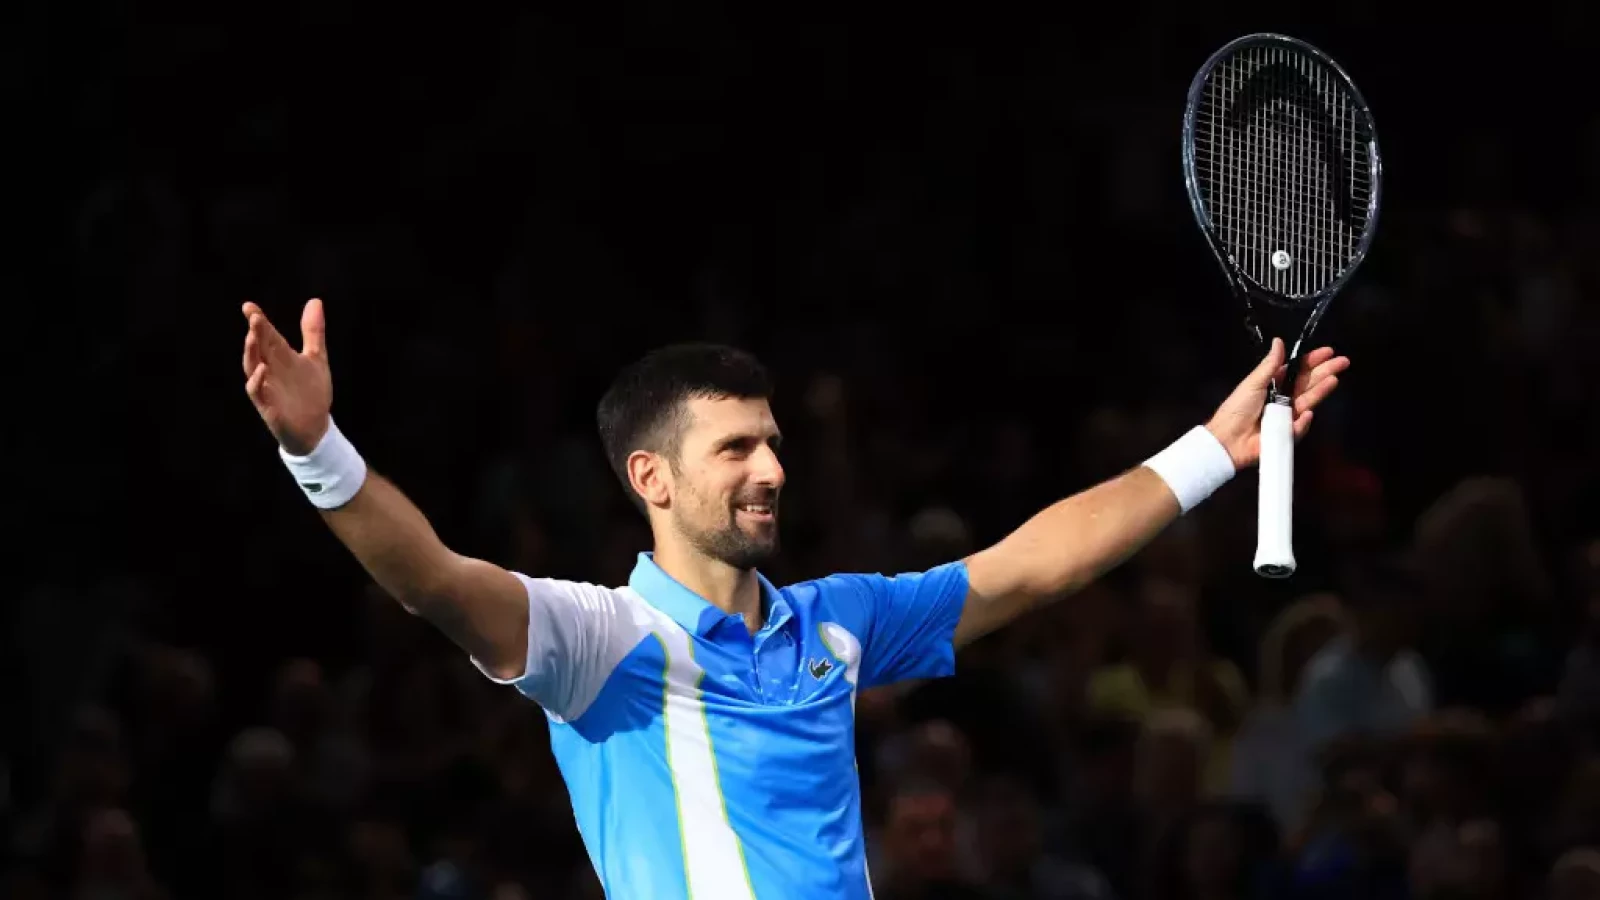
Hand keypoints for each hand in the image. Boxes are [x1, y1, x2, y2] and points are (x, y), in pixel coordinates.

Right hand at [241, 298, 331, 454]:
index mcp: (280, 357)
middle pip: (259, 348)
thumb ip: (313, 332)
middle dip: (255, 333)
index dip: (258, 321)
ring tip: (253, 337)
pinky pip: (258, 393)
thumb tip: (315, 301)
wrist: (316, 427)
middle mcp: (270, 369)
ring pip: (252, 368)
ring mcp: (267, 387)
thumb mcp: (316, 358)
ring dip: (251, 353)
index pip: (267, 335)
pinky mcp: (268, 406)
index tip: (248, 306)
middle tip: (254, 316)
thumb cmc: (311, 392)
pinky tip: (262, 370)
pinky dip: (258, 382)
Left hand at [1205, 337, 1348, 468]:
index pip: (1298, 369)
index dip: (1313, 360)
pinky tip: (1307, 413)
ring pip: (1309, 400)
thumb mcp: (1253, 382)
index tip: (1328, 351)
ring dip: (1321, 390)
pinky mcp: (1288, 433)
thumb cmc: (1237, 407)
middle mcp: (1284, 398)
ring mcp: (1288, 415)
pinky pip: (1299, 426)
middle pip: (1309, 382)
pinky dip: (1303, 421)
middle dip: (1325, 371)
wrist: (1227, 439)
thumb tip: (1279, 341)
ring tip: (1333, 379)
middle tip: (1343, 361)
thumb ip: (1269, 364)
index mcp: (1274, 384)